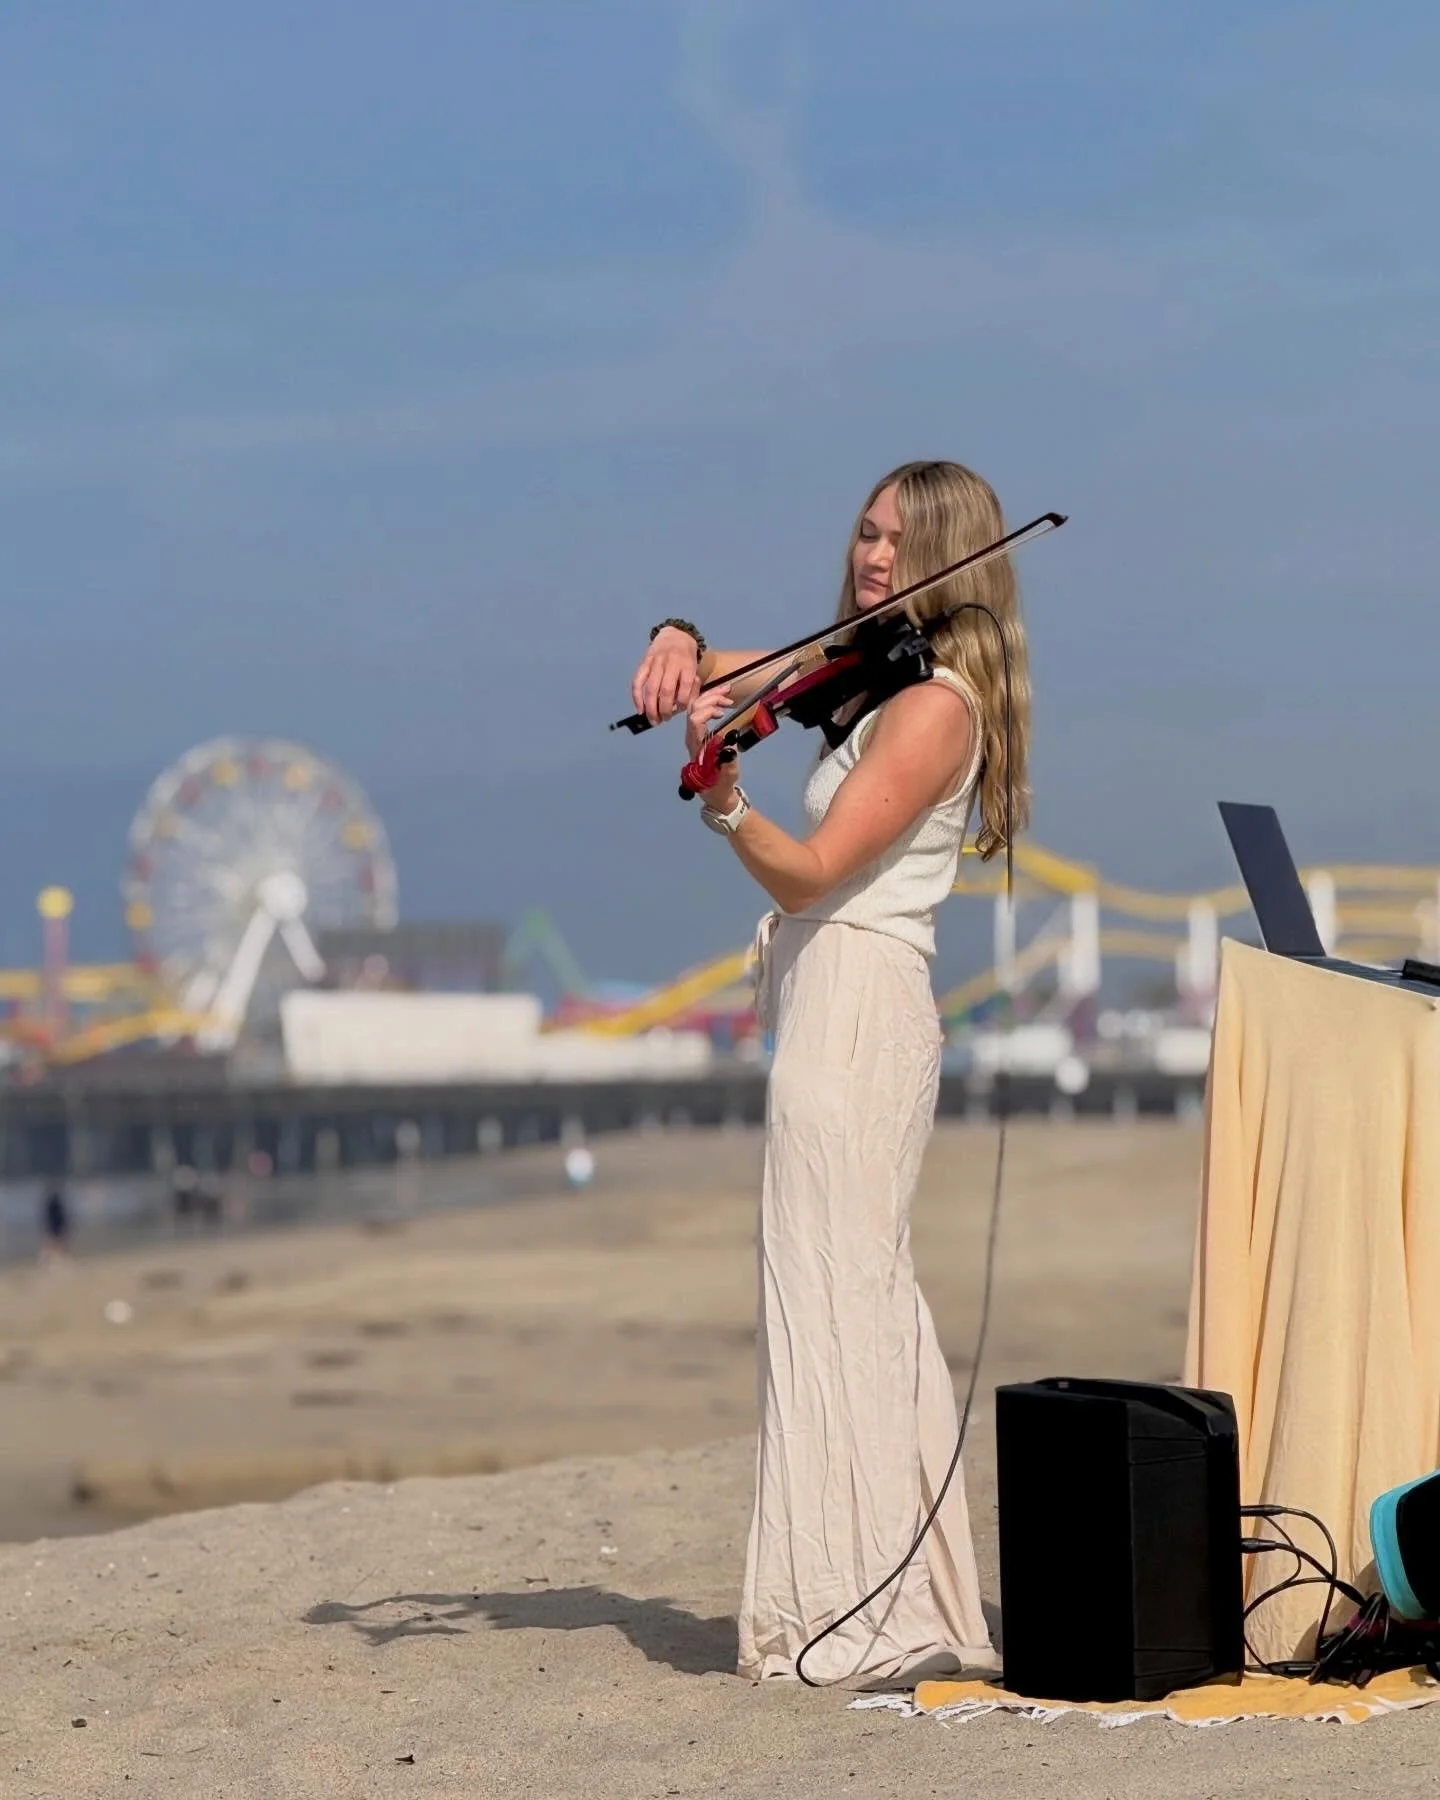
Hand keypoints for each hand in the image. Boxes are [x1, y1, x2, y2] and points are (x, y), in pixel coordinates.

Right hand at [631, 627, 701, 724]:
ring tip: (653, 719)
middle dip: (665, 709)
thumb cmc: (687, 657)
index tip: (681, 710)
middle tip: (664, 720)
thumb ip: (690, 686)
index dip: (683, 702)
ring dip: (651, 708)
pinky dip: (637, 697)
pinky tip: (640, 709)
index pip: (685, 687)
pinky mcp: (645, 662)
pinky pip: (638, 681)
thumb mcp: (695, 668)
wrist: (675, 635)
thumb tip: (680, 707)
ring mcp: (656, 662)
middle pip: (666, 690)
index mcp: (688, 664)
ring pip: (651, 688)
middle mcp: (672, 662)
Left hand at [686, 685, 740, 808]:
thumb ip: (728, 761)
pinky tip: (721, 700)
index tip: (724, 710)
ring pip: (695, 707)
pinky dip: (709, 701)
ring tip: (727, 693)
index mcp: (696, 746)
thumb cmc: (720, 786)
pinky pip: (698, 711)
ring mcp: (693, 734)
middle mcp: (691, 737)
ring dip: (710, 696)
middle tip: (729, 693)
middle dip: (710, 696)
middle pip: (693, 708)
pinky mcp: (697, 733)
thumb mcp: (727, 776)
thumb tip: (729, 743)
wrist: (714, 794)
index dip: (708, 710)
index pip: (695, 720)